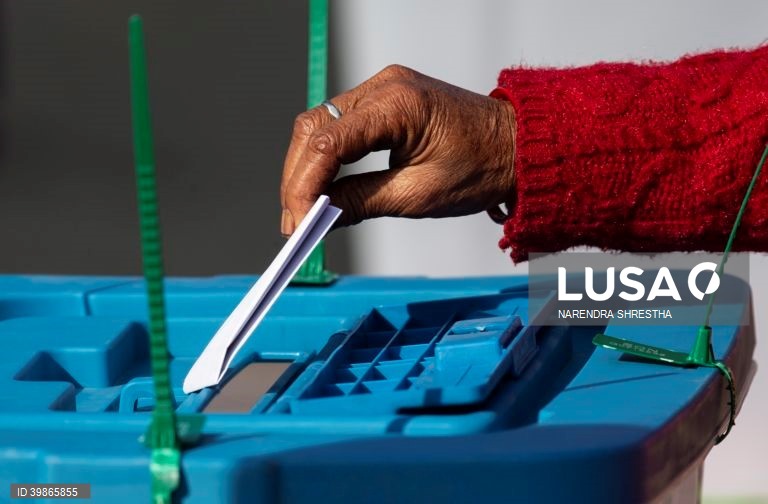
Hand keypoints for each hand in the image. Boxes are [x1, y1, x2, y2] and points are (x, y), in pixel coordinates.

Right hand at [280, 64, 515, 234]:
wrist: (517, 146)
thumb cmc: (481, 168)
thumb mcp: (419, 195)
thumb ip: (362, 202)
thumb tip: (318, 217)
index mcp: (398, 104)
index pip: (328, 143)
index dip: (304, 185)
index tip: (298, 224)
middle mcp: (384, 86)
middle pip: (314, 128)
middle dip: (298, 179)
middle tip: (294, 224)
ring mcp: (382, 88)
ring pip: (321, 126)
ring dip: (307, 169)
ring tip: (303, 212)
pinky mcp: (384, 100)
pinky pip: (340, 127)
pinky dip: (326, 159)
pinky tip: (321, 189)